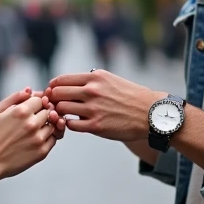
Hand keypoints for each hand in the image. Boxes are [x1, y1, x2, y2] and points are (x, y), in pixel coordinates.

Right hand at [0, 96, 56, 192]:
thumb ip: (14, 98)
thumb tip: (30, 90)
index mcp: (21, 111)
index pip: (40, 100)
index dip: (36, 104)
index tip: (31, 109)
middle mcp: (32, 123)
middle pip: (48, 111)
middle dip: (43, 114)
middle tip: (34, 119)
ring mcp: (38, 138)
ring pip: (53, 125)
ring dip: (46, 126)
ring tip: (35, 130)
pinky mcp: (42, 152)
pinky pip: (53, 139)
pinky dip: (48, 138)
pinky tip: (36, 139)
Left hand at [46, 69, 165, 143]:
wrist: (150, 113)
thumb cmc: (130, 96)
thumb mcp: (110, 79)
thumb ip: (90, 81)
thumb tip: (69, 84)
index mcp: (95, 77)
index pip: (61, 80)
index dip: (53, 87)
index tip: (53, 92)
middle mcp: (92, 91)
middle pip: (57, 94)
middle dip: (53, 99)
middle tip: (55, 105)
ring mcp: (93, 109)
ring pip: (61, 109)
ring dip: (60, 113)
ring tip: (64, 115)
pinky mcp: (96, 126)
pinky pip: (71, 125)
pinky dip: (69, 124)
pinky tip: (75, 123)